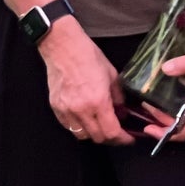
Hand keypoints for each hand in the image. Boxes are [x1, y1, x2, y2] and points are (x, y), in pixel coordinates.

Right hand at [40, 19, 134, 144]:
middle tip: (117, 132)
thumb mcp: (112, 75)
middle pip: (98, 138)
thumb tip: (122, 112)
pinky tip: (84, 118)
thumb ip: (118, 97)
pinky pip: (69, 127)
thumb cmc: (88, 56)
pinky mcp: (56, 107)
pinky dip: (79, 127)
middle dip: (110, 138)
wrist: (63, 46)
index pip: (112, 132)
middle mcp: (81, 110)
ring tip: (100, 124)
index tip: (128, 138)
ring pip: (82, 136)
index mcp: (98, 101)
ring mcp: (66, 110)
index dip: (123, 139)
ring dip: (94, 133)